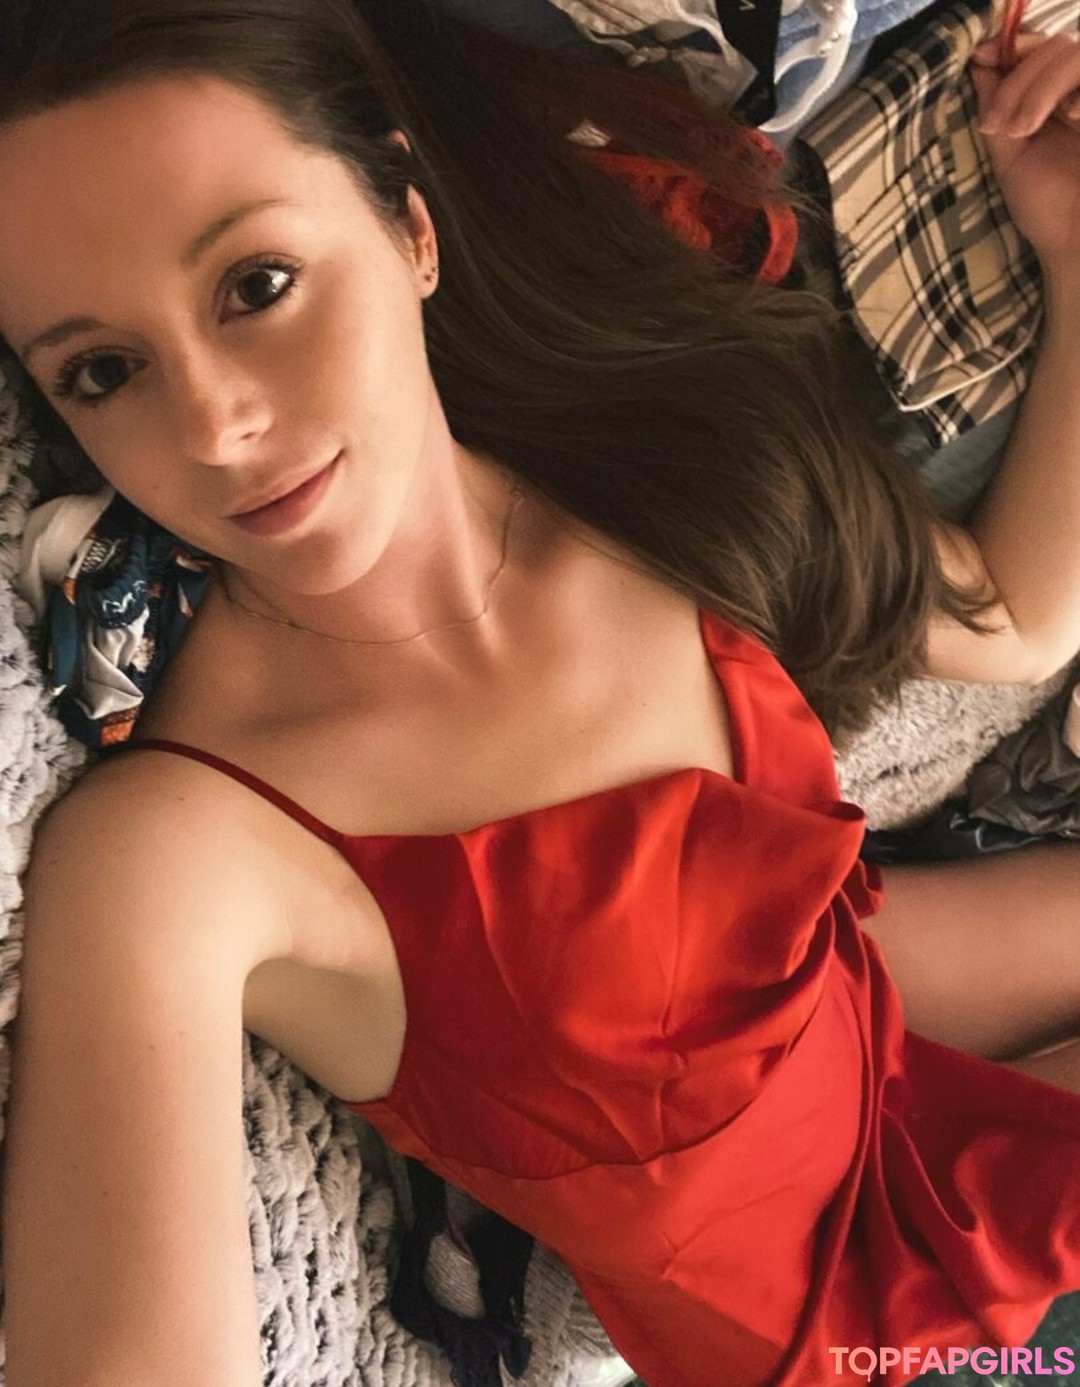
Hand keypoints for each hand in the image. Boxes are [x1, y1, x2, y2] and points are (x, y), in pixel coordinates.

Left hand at [970, 30, 1079, 279]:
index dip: (1011, 46)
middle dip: (1017, 80)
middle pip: (1054, 47)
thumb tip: (978, 63)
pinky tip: (1072, 118)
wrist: (1078, 244)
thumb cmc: (1046, 208)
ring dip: (1039, 87)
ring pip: (1073, 54)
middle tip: (999, 123)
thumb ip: (997, 108)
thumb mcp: (1010, 155)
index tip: (978, 57)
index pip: (1038, 50)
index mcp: (1055, 100)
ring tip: (1023, 129)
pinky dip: (1078, 92)